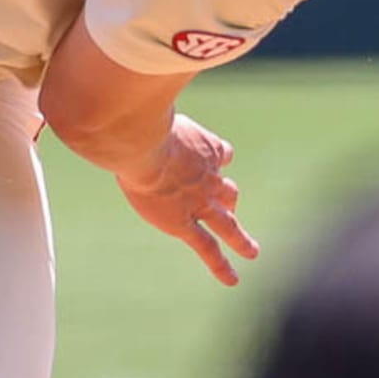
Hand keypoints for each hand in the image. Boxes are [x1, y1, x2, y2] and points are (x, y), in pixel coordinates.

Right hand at [115, 112, 259, 285]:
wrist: (143, 145)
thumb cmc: (141, 121)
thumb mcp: (152, 108)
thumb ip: (148, 108)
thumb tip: (126, 98)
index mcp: (205, 147)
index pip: (221, 154)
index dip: (217, 158)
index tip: (215, 159)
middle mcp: (209, 176)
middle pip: (226, 190)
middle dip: (229, 199)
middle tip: (233, 205)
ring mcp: (200, 201)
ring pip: (227, 223)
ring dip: (240, 238)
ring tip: (252, 251)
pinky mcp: (185, 223)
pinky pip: (208, 248)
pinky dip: (221, 265)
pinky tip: (233, 279)